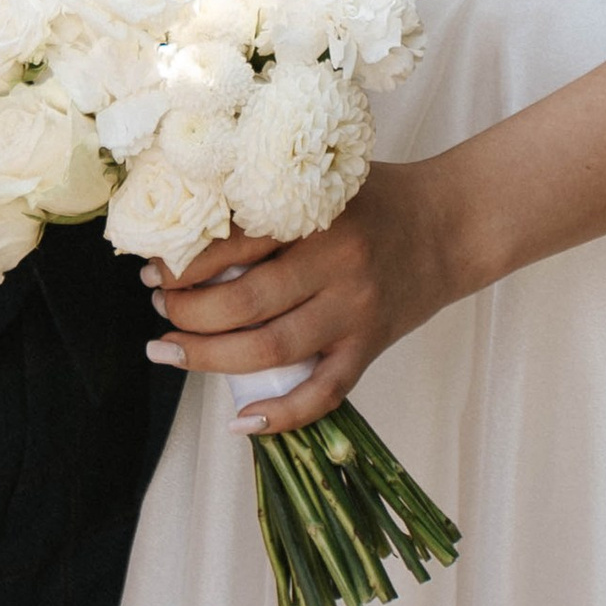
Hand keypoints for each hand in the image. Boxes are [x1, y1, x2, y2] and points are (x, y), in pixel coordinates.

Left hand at [142, 161, 480, 439]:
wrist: (454, 223)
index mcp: (315, 214)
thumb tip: (185, 234)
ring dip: (209, 358)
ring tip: (169, 351)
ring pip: (272, 350)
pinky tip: (240, 421)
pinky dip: (281, 415)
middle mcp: (336, 264)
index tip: (151, 270)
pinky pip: (324, 393)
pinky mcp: (371, 346)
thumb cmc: (377, 197)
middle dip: (186, 314)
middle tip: (156, 312)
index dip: (183, 263)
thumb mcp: (321, 183)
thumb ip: (266, 202)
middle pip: (244, 302)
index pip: (232, 243)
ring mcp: (355, 310)